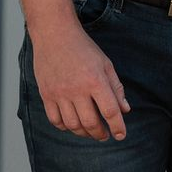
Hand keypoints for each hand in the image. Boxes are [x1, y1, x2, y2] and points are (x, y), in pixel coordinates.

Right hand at [30, 23, 128, 140]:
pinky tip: (72, 125)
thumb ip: (116, 88)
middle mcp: (77, 89)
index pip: (110, 111)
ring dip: (83, 133)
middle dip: (100, 134)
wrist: (54, 35)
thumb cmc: (83, 49)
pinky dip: (65, 127)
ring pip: (72, 124)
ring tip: (90, 132)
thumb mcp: (106, 65)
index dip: (118, 127)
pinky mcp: (46, 94)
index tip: (121, 135)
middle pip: (91, 122)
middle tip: (105, 136)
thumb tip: (125, 111)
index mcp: (96, 81)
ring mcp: (59, 93)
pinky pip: (54, 119)